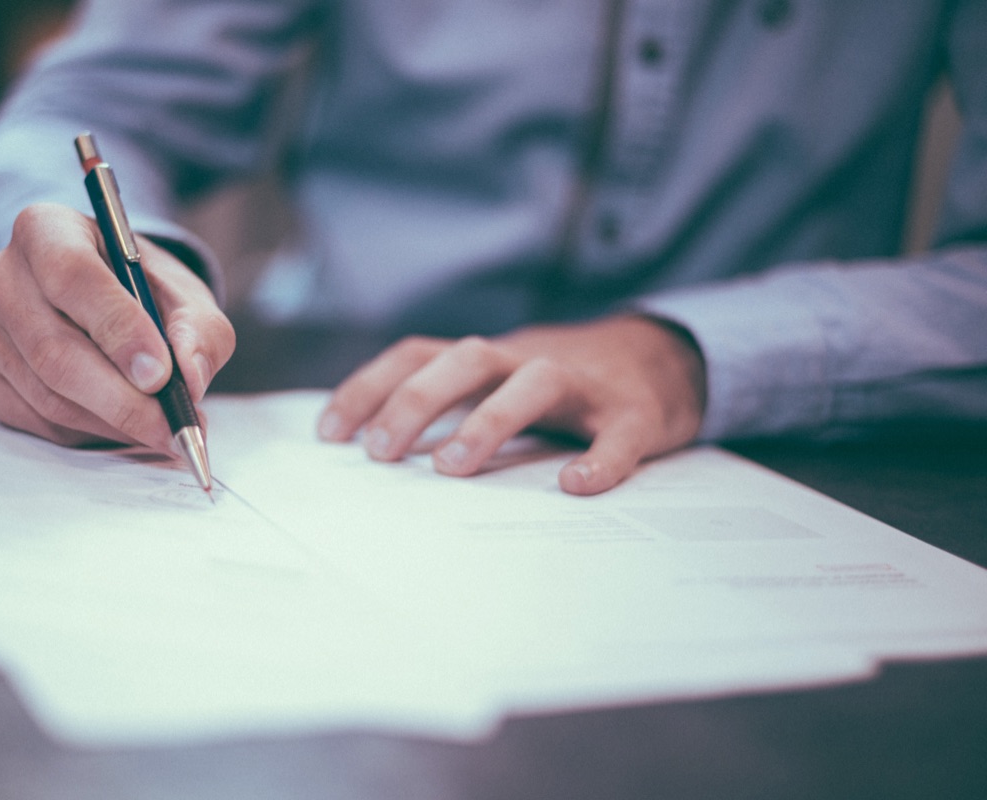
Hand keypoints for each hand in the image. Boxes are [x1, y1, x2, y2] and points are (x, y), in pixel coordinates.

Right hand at [0, 202, 234, 450]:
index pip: (72, 276)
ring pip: (47, 394)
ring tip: (161, 429)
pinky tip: (120, 425)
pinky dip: (86, 433)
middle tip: (172, 427)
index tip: (160, 375)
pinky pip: (34, 419)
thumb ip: (199, 331)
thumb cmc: (143, 293)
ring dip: (111, 422)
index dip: (118, 329)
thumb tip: (189, 377)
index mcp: (46, 229)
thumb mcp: (185, 297)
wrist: (103, 304)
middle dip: (122, 399)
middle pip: (54, 349)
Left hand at [317, 316, 705, 494]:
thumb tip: (374, 452)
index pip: (417, 355)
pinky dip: (599, 459)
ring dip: (489, 420)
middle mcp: (528, 360)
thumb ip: (448, 406)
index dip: (370, 387)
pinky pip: (618, 434)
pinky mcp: (635, 414)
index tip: (329, 434)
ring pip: (534, 383)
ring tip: (452, 468)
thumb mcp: (497, 383)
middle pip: (466, 359)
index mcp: (488, 359)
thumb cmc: (560, 386)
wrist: (664, 359)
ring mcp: (583, 385)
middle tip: (380, 453)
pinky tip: (575, 486)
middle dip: (417, 401)